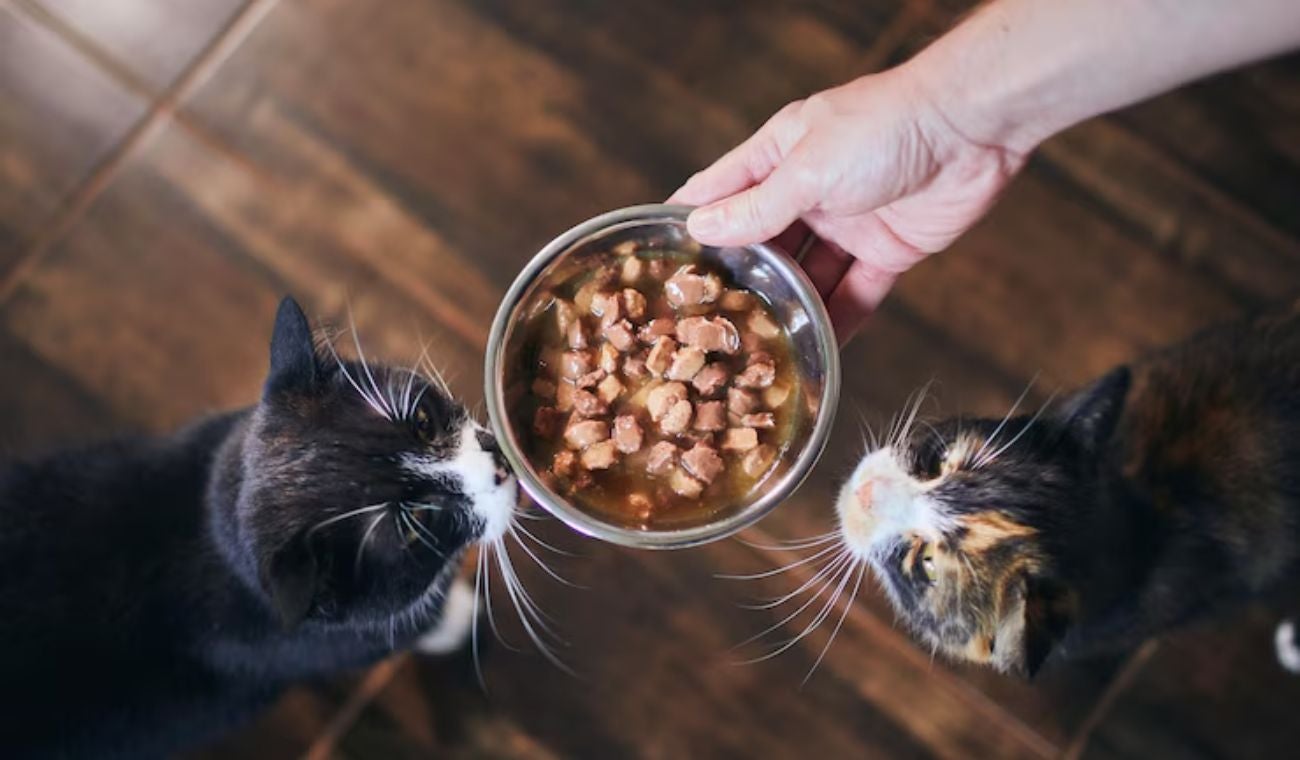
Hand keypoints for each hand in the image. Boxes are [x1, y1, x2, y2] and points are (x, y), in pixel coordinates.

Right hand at [670, 66, 1024, 343]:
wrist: (974, 129)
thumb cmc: (885, 127)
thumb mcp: (808, 169)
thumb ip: (757, 207)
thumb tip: (702, 228)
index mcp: (779, 156)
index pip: (720, 191)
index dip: (689, 222)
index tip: (656, 260)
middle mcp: (808, 191)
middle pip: (762, 243)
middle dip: (739, 280)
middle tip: (707, 324)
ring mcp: (847, 223)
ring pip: (807, 275)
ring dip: (789, 307)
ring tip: (758, 347)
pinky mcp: (887, 250)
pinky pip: (856, 292)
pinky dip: (841, 320)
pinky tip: (820, 350)